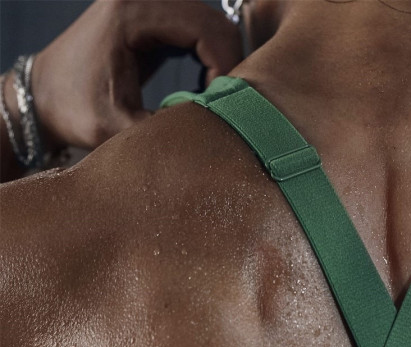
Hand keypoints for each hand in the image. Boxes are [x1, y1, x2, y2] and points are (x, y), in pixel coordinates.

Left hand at [31, 0, 242, 152]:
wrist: (42, 94)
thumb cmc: (73, 110)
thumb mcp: (119, 128)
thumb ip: (166, 127)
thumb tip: (213, 133)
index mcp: (131, 14)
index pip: (204, 28)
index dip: (225, 67)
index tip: (222, 103)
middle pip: (214, 21)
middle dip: (230, 64)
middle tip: (225, 103)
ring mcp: (146, 3)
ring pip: (210, 24)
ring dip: (222, 61)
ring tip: (213, 97)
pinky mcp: (151, 16)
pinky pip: (198, 29)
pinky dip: (210, 57)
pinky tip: (204, 85)